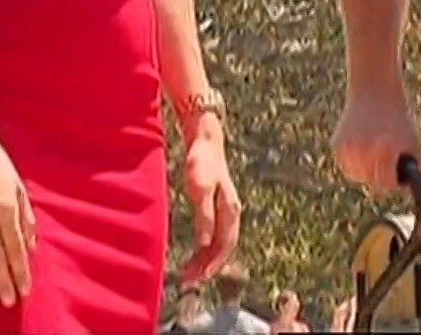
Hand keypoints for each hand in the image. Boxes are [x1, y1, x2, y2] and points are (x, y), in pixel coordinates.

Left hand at [178, 116, 240, 284]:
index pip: (225, 244)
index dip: (213, 262)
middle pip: (223, 246)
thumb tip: (204, 244)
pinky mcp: (217, 205)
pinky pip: (215, 232)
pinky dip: (205, 246)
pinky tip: (195, 252)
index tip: (199, 276)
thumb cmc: (201, 162)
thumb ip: (204, 216)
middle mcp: (231, 212)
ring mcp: (226, 209)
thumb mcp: (200, 189)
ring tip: (189, 272)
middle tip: (188, 280)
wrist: (205, 140)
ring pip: (219, 241)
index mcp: (230, 209)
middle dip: (208, 265)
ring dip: (206, 258)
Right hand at [332, 86, 420, 191]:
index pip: (387, 182)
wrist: (375, 93)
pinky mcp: (337, 145)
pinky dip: (355, 162)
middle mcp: (364, 150)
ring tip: (375, 152)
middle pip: (371, 180)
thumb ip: (413, 168)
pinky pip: (347, 165)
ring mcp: (348, 148)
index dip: (393, 179)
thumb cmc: (398, 119)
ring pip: (357, 175)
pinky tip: (363, 148)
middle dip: (380, 174)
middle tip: (385, 159)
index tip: (396, 172)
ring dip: (366, 170)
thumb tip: (410, 191)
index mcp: (385, 149)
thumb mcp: (412, 142)